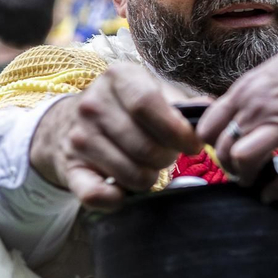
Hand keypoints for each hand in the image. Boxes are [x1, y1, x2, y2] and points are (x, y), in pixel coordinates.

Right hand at [28, 62, 200, 210]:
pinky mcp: (69, 169)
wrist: (65, 126)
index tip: (193, 146)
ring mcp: (78, 138)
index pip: (147, 104)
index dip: (176, 131)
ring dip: (148, 179)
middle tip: (167, 157)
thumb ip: (180, 102)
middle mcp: (92, 105)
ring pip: (130, 174)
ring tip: (146, 169)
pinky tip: (122, 192)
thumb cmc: (121, 110)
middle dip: (166, 159)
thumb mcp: (147, 92)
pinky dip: (116, 199)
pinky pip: (96, 194)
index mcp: (116, 78)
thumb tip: (211, 111)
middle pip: (144, 146)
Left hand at [198, 27, 277, 201]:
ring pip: (245, 161)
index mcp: (245, 92)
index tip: (221, 148)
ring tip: (254, 181)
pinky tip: (274, 194)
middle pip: (224, 149)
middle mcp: (259, 110)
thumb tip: (241, 115)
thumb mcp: (270, 72)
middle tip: (239, 169)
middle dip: (228, 165)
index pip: (208, 127)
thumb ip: (253, 96)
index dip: (211, 144)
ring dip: (246, 177)